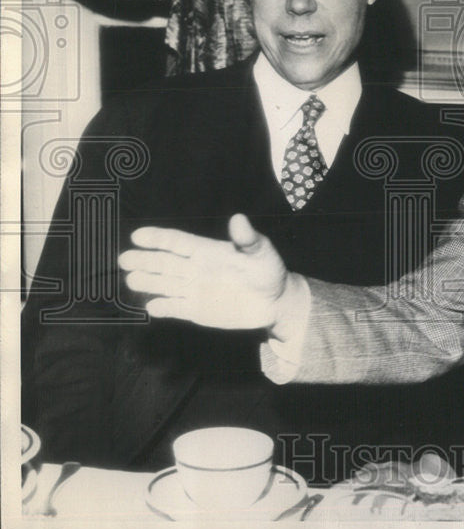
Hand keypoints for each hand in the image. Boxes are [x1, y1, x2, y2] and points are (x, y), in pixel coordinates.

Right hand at [119, 214, 292, 329]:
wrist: (275, 302)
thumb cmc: (269, 271)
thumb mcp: (262, 252)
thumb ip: (248, 239)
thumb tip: (239, 218)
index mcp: (207, 251)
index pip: (177, 242)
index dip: (158, 238)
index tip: (138, 236)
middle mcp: (195, 269)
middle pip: (164, 263)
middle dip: (144, 260)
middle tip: (124, 259)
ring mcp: (194, 290)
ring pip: (164, 284)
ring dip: (147, 282)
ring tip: (131, 279)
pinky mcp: (196, 310)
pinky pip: (175, 308)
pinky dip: (163, 308)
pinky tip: (151, 307)